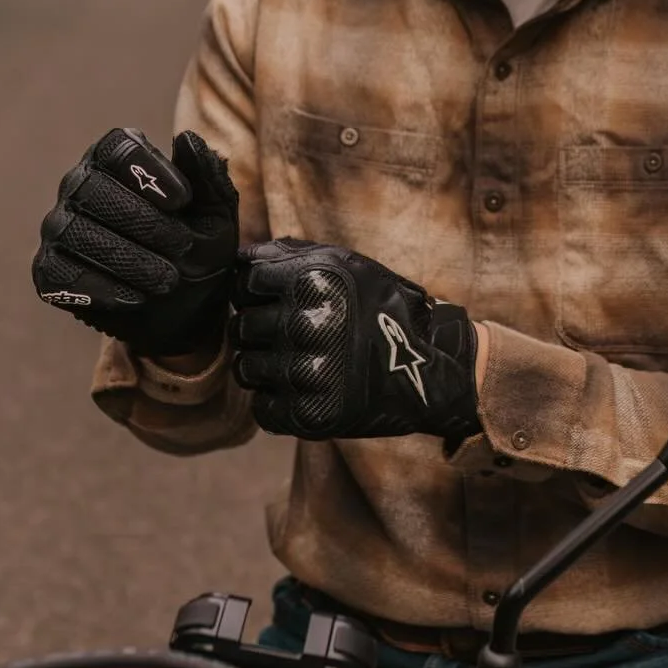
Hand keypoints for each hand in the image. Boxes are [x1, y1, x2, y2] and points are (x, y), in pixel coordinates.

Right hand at [31, 128, 238, 357]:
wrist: (186, 309)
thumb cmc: (198, 248)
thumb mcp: (215, 213)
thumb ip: (206, 174)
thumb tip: (187, 138)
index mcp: (118, 160)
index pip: (118, 148)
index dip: (149, 171)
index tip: (182, 202)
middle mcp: (80, 184)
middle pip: (93, 188)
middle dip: (144, 221)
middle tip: (182, 247)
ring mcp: (59, 226)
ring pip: (77, 232)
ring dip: (129, 259)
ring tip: (167, 279)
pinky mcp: (49, 269)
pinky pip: (63, 274)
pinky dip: (104, 288)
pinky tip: (136, 298)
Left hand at [231, 239, 478, 445]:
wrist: (426, 370)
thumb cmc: (381, 309)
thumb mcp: (348, 265)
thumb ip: (291, 254)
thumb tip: (241, 258)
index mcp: (311, 281)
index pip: (244, 282)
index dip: (254, 291)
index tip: (273, 299)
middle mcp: (305, 324)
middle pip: (241, 326)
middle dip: (258, 329)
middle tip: (289, 333)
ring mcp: (306, 372)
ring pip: (246, 368)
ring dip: (265, 366)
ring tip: (297, 360)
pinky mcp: (310, 413)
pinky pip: (262, 407)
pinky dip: (276, 400)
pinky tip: (302, 387)